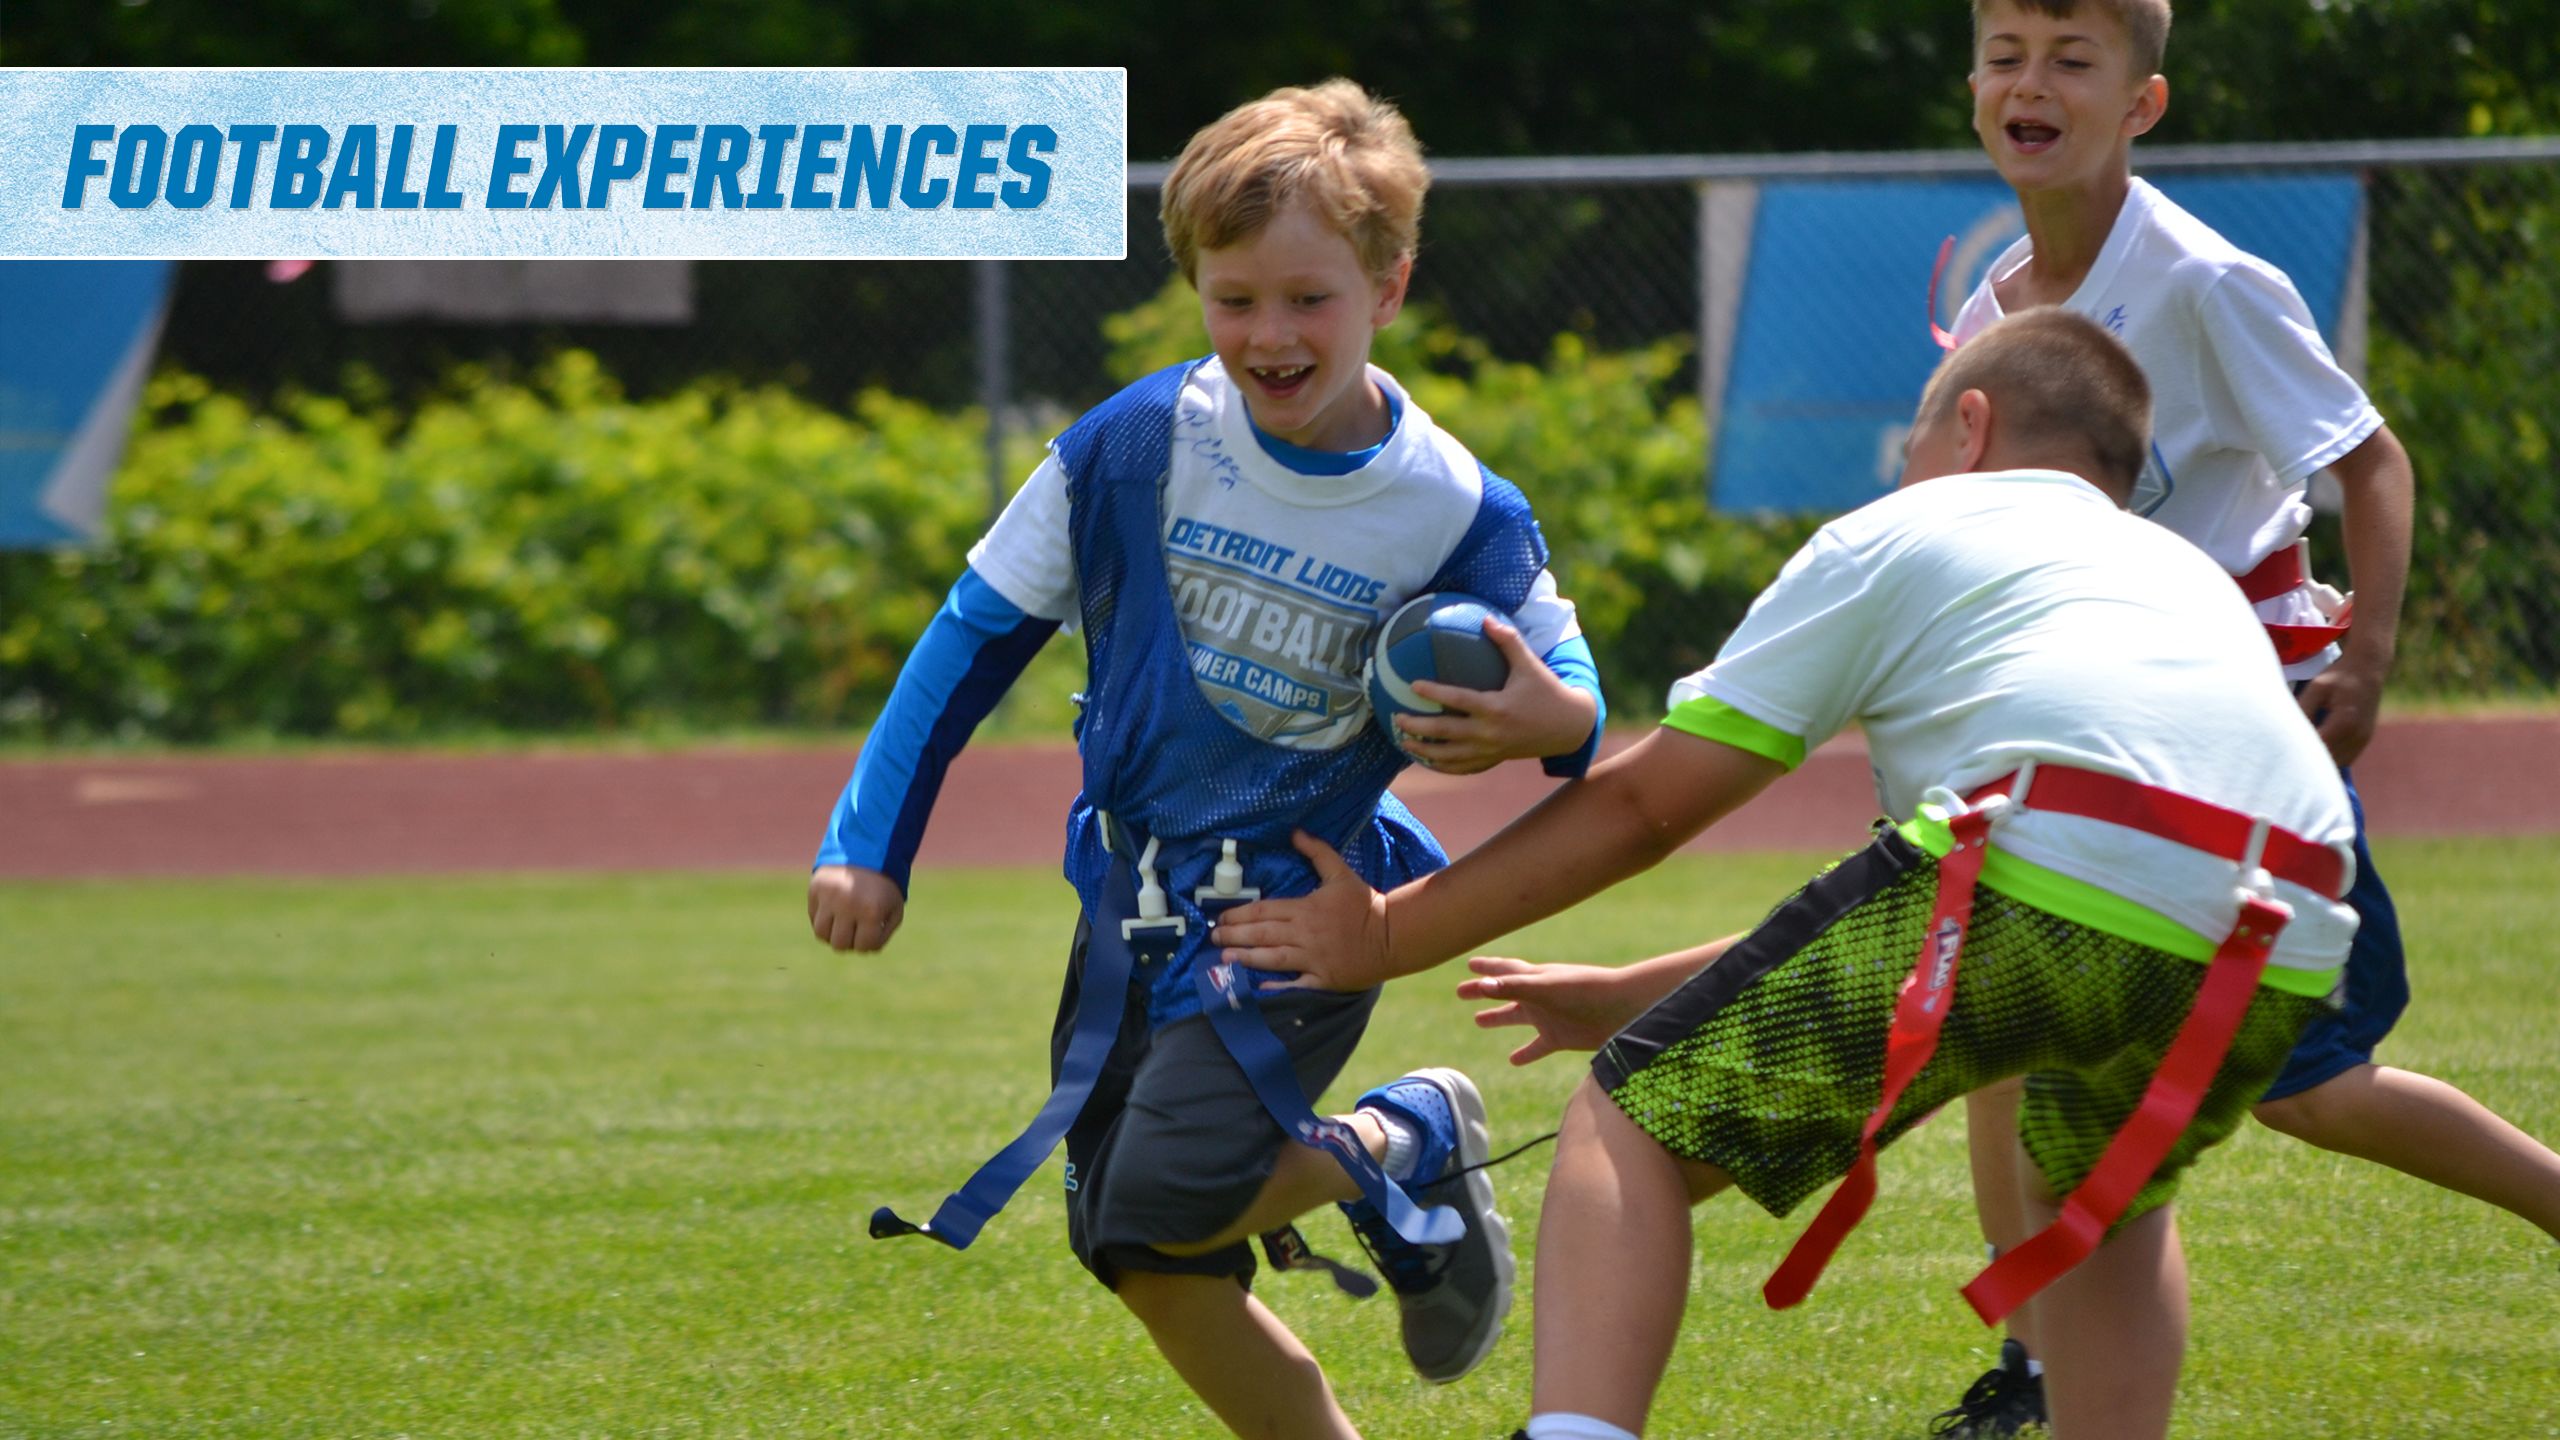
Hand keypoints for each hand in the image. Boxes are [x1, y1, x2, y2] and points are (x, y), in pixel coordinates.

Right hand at [809, 864, 904, 951]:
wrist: (867, 851)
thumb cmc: (883, 886)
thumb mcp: (894, 908)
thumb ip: (883, 933)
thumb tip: (864, 949)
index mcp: (871, 910)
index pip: (864, 946)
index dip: (868, 944)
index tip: (871, 932)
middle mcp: (847, 905)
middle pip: (839, 944)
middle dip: (849, 942)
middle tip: (855, 929)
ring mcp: (828, 897)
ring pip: (821, 933)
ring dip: (832, 933)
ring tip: (842, 923)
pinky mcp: (815, 889)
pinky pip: (813, 917)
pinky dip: (823, 918)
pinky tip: (834, 909)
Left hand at [1209, 831, 1392, 990]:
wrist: (1393, 935)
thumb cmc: (1365, 903)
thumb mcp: (1340, 872)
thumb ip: (1317, 852)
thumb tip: (1296, 832)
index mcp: (1305, 909)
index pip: (1264, 911)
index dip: (1239, 914)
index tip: (1221, 917)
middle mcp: (1304, 934)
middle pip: (1262, 934)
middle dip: (1234, 935)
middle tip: (1213, 937)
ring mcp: (1313, 959)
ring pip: (1272, 959)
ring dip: (1247, 958)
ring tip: (1226, 958)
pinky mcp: (1323, 979)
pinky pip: (1295, 983)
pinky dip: (1277, 985)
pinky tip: (1258, 986)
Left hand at [1392, 617, 1597, 775]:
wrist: (1569, 727)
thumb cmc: (1547, 691)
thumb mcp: (1530, 664)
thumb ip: (1507, 641)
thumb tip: (1486, 618)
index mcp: (1497, 708)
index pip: (1458, 700)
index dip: (1434, 692)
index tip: (1413, 685)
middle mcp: (1491, 733)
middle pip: (1446, 733)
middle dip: (1418, 727)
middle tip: (1396, 718)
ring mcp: (1491, 751)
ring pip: (1450, 756)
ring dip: (1423, 751)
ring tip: (1402, 742)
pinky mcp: (1494, 760)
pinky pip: (1463, 768)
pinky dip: (1442, 766)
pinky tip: (1426, 760)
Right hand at [1453, 955, 1650, 1064]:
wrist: (1623, 1009)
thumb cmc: (1585, 991)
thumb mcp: (1545, 987)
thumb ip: (1514, 987)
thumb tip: (1483, 986)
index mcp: (1535, 978)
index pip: (1503, 971)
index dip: (1485, 968)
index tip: (1469, 964)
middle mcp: (1539, 996)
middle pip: (1504, 993)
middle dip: (1483, 992)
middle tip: (1461, 992)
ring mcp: (1549, 1016)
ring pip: (1518, 1017)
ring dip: (1499, 1018)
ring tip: (1479, 1021)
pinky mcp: (1561, 1037)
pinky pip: (1538, 1046)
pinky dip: (1525, 1053)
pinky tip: (1513, 1061)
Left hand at [2297, 649, 2385, 766]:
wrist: (2368, 668)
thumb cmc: (2338, 676)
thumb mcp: (2316, 688)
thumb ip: (2303, 710)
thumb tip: (2289, 732)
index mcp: (2344, 724)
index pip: (2317, 750)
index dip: (2298, 753)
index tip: (2281, 751)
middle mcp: (2357, 737)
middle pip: (2327, 761)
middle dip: (2308, 759)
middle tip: (2287, 752)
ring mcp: (2363, 741)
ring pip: (2336, 763)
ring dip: (2320, 760)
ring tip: (2302, 748)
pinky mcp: (2364, 741)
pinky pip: (2344, 758)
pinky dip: (2330, 756)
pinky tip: (2317, 744)